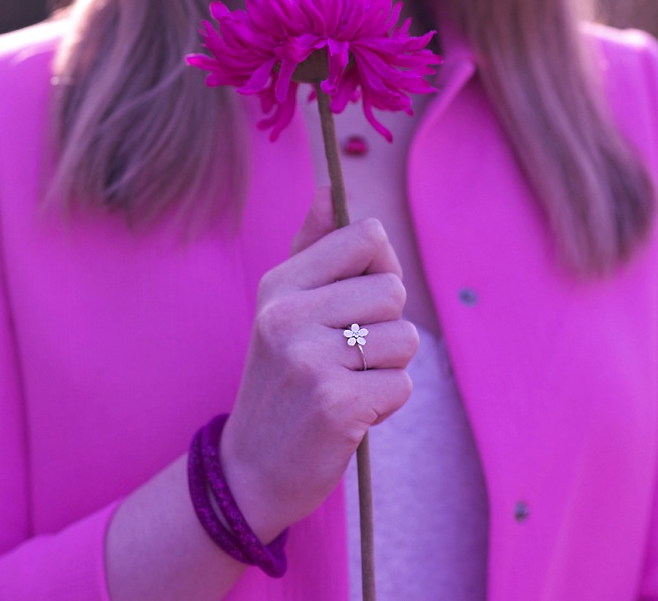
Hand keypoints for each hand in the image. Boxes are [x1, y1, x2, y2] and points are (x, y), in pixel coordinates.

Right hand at [219, 187, 418, 541]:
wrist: (252, 470)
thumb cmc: (282, 377)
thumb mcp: (283, 307)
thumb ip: (313, 245)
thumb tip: (330, 187)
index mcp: (280, 283)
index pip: (368, 237)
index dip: (380, 267)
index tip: (359, 300)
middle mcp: (289, 314)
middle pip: (393, 289)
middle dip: (385, 326)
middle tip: (346, 355)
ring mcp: (311, 359)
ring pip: (405, 338)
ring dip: (388, 367)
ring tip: (348, 382)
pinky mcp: (337, 404)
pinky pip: (403, 384)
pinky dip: (386, 402)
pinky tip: (351, 413)